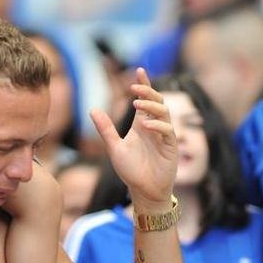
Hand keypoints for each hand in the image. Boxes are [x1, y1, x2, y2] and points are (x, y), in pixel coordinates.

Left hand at [89, 68, 177, 210]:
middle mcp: (154, 127)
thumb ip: (105, 129)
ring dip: (151, 106)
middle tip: (134, 87)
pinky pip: (168, 131)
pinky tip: (146, 125)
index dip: (144, 85)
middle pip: (157, 101)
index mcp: (141, 124)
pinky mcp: (171, 147)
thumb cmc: (131, 171)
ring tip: (137, 104)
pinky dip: (158, 125)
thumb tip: (92, 109)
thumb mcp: (114, 148)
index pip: (145, 100)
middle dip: (148, 91)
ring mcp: (164, 136)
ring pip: (164, 113)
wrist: (144, 191)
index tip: (139, 70)